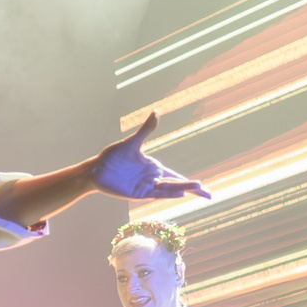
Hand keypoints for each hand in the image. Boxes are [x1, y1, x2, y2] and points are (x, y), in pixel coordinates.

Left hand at [89, 114, 210, 202]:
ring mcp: (146, 186)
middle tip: (210, 194)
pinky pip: (156, 194)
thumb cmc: (112, 156)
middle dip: (194, 189)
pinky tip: (180, 193)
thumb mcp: (132, 142)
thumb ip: (146, 129)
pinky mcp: (138, 193)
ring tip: (199, 188)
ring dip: (183, 188)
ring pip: (169, 189)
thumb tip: (156, 111)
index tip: (203, 187)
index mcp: (153, 167)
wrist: (96, 170)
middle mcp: (152, 178)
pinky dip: (168, 194)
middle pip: (178, 185)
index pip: (176, 176)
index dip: (190, 183)